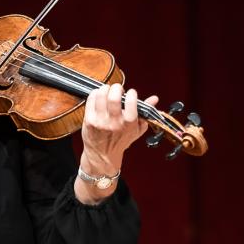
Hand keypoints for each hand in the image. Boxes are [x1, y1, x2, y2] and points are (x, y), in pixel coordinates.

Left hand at [76, 83, 159, 202]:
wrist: (103, 156)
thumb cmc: (121, 141)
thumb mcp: (137, 129)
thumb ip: (146, 113)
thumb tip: (154, 99)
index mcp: (129, 123)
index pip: (131, 100)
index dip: (131, 93)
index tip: (130, 94)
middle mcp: (115, 122)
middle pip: (114, 96)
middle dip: (116, 88)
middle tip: (117, 90)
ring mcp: (101, 121)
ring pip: (101, 95)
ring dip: (105, 89)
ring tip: (107, 92)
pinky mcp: (89, 120)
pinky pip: (91, 100)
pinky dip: (95, 94)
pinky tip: (98, 97)